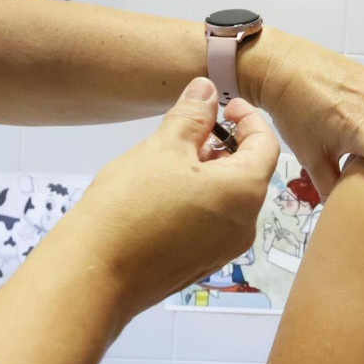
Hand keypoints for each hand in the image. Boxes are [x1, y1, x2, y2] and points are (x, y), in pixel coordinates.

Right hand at [45, 77, 278, 317]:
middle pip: (249, 173)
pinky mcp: (201, 264)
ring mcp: (224, 249)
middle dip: (226, 145)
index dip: (250, 118)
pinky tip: (164, 192)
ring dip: (210, 172)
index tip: (227, 105)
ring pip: (229, 198)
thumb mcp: (163, 147)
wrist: (95, 272)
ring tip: (171, 159)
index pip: (267, 144)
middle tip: (193, 128)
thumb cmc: (130, 206)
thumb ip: (192, 115)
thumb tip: (207, 91)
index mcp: (245, 192)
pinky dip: (200, 199)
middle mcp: (245, 225)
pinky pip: (212, 222)